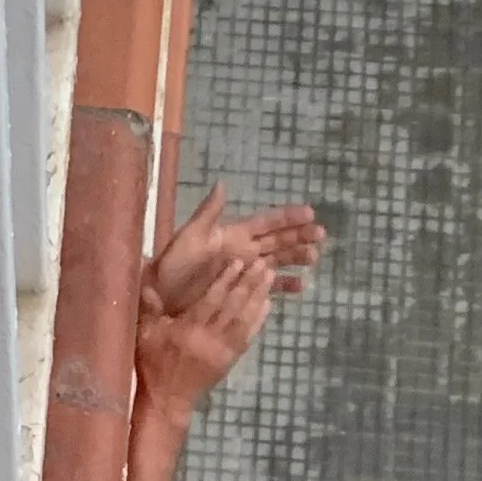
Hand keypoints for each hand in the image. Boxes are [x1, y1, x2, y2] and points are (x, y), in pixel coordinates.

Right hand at [135, 259, 274, 424]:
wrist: (167, 401)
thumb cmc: (153, 364)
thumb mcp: (145, 334)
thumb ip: (149, 307)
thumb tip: (146, 278)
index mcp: (188, 330)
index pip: (211, 300)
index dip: (226, 281)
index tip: (238, 262)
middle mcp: (208, 339)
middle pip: (233, 307)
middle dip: (249, 284)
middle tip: (263, 263)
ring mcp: (222, 351)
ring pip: (244, 320)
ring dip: (258, 297)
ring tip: (270, 277)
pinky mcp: (229, 361)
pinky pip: (248, 337)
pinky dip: (259, 320)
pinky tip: (267, 304)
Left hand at [147, 183, 324, 312]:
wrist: (160, 296)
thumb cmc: (172, 266)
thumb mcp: (189, 237)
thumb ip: (208, 213)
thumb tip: (221, 184)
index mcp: (233, 234)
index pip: (266, 222)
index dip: (287, 217)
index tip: (310, 212)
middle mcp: (243, 250)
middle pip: (278, 241)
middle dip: (300, 236)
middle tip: (322, 235)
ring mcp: (244, 271)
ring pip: (277, 263)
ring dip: (296, 260)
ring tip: (314, 258)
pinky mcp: (241, 291)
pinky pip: (267, 288)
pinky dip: (283, 288)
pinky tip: (299, 288)